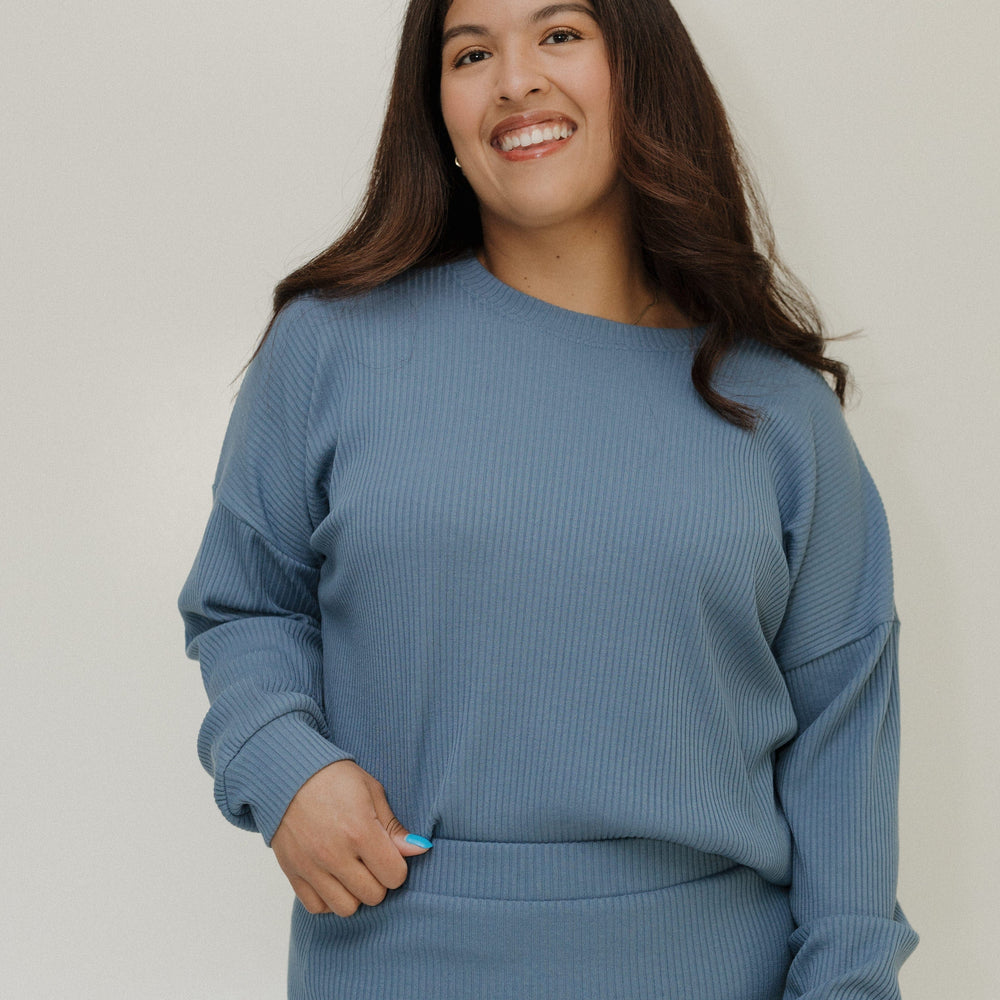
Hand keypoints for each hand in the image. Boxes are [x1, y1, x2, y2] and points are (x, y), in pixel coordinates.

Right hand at [270, 759, 430, 916]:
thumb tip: (420, 849)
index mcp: (359, 831)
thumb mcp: (372, 792)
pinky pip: (317, 907)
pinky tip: (332, 877)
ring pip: (346, 908)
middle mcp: (335, 854)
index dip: (397, 866)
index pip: (394, 876)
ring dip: (355, 893)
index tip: (389, 853)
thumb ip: (394, 827)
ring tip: (352, 871)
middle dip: (378, 880)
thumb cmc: (335, 778)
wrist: (288, 774)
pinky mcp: (293, 873)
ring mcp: (311, 867)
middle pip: (373, 896)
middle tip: (371, 860)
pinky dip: (328, 899)